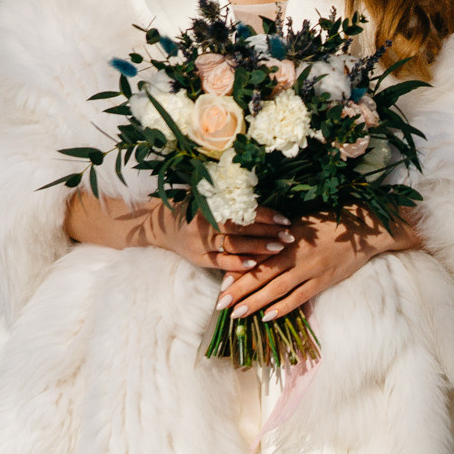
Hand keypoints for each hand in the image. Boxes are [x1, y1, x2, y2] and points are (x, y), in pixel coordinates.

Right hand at [169, 204, 296, 275]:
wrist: (162, 227)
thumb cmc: (192, 207)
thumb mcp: (206, 196)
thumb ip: (229, 195)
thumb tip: (263, 188)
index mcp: (210, 206)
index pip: (242, 211)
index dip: (265, 215)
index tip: (285, 219)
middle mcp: (205, 224)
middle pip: (241, 229)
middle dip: (268, 233)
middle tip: (290, 236)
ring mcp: (201, 244)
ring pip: (233, 246)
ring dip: (258, 248)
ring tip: (279, 248)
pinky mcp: (199, 259)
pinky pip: (220, 263)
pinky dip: (237, 264)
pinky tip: (254, 265)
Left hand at [217, 208, 422, 323]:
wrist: (366, 228)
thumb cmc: (332, 221)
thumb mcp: (303, 222)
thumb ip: (282, 236)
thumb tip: (258, 249)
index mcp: (289, 237)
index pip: (259, 257)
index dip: (239, 271)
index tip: (222, 283)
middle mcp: (297, 253)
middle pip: (263, 275)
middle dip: (239, 290)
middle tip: (220, 304)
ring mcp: (311, 269)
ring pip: (278, 289)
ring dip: (256, 302)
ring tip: (236, 314)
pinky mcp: (324, 280)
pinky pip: (300, 297)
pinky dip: (283, 307)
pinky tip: (268, 317)